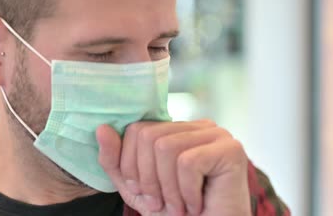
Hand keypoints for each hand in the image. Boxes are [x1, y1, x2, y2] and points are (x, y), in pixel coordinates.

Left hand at [96, 120, 251, 215]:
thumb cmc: (175, 214)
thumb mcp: (135, 188)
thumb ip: (115, 160)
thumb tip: (101, 129)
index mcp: (178, 130)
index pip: (138, 129)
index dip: (131, 164)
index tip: (144, 194)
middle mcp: (199, 126)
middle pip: (149, 136)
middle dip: (148, 179)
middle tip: (161, 204)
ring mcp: (217, 134)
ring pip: (166, 148)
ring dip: (168, 189)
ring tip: (179, 207)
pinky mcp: (230, 149)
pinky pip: (189, 162)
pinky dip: (187, 192)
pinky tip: (197, 205)